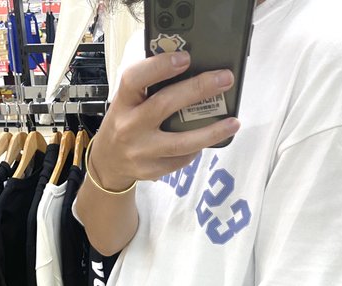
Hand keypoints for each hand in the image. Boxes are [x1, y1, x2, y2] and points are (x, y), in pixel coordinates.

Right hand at [89, 51, 239, 190]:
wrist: (108, 163)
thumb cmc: (124, 123)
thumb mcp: (127, 102)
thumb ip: (148, 88)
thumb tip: (190, 69)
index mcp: (123, 103)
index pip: (135, 79)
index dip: (159, 67)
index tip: (185, 58)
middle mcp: (129, 127)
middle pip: (165, 106)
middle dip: (198, 90)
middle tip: (225, 80)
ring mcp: (140, 152)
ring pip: (180, 143)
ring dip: (210, 132)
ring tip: (233, 122)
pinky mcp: (150, 171)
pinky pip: (180, 160)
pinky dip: (196, 149)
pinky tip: (207, 140)